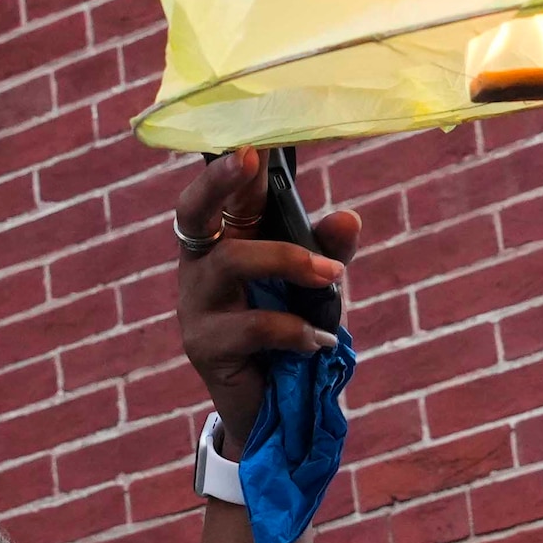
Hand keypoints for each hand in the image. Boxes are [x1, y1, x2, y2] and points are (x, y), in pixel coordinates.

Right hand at [168, 155, 362, 453]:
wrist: (272, 410)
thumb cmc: (290, 333)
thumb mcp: (315, 287)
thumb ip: (328, 251)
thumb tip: (348, 217)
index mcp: (224, 241)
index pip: (222, 191)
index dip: (232, 161)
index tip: (254, 133)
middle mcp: (200, 265)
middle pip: (194, 210)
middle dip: (218, 179)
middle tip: (249, 156)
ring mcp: (196, 305)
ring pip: (231, 261)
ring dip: (289, 261)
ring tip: (332, 276)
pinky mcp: (203, 345)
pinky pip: (252, 325)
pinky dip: (295, 330)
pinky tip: (320, 342)